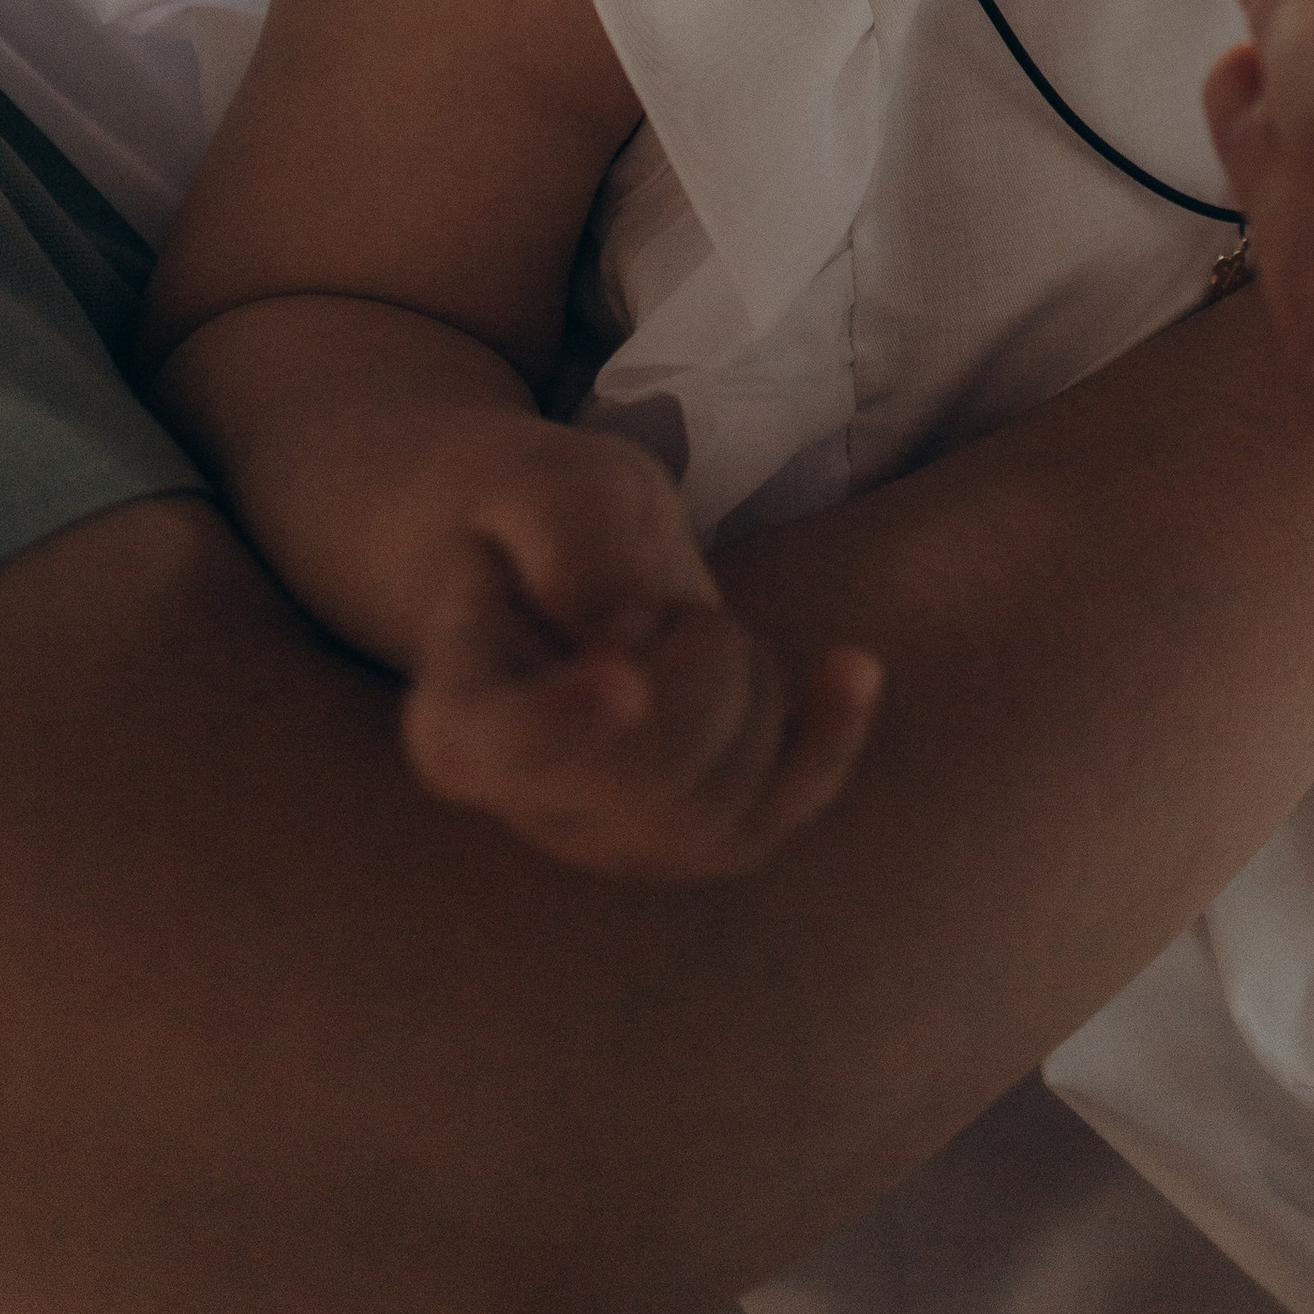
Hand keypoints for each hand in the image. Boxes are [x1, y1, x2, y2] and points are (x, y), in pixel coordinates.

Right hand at [401, 426, 880, 881]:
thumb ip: (576, 536)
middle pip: (651, 773)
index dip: (565, 729)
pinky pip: (777, 818)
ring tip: (690, 628)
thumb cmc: (539, 511)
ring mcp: (611, 836)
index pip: (507, 752)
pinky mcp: (691, 837)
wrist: (544, 556)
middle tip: (672, 600)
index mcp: (461, 716)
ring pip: (723, 801)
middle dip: (703, 658)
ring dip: (747, 682)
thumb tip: (627, 632)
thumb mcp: (549, 476)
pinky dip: (829, 741)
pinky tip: (852, 667)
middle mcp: (529, 803)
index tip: (621, 678)